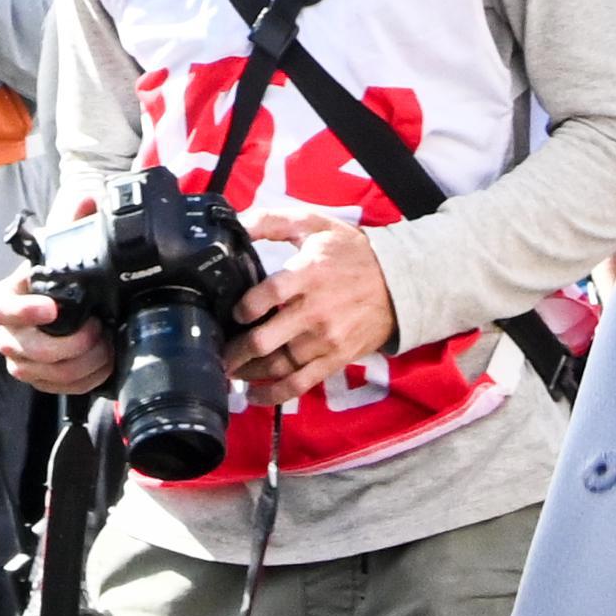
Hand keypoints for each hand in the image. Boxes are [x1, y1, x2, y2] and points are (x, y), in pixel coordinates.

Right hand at [0, 266, 115, 397]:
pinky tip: (105, 360)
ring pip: (54, 373)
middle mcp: (7, 337)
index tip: (52, 308)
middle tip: (98, 326)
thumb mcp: (52, 265)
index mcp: (2, 302)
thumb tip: (77, 265)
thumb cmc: (60, 283)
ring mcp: (21, 364)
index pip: (1, 309)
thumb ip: (56, 265)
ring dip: (88, 360)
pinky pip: (66, 388)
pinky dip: (91, 376)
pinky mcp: (41, 382)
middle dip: (74, 342)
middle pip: (33, 349)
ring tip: (107, 342)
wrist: (66, 307)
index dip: (25, 311)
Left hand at [230, 208, 398, 400]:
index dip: (245, 307)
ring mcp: (326, 340)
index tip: (233, 312)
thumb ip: (272, 221)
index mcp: (310, 274)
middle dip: (234, 350)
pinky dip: (273, 394)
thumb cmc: (350, 253)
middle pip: (266, 340)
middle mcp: (316, 311)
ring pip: (278, 365)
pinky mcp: (335, 359)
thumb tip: (235, 223)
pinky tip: (253, 394)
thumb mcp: (314, 224)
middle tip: (216, 351)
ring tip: (229, 370)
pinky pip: (299, 384)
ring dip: (248, 371)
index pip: (270, 294)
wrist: (398, 284)